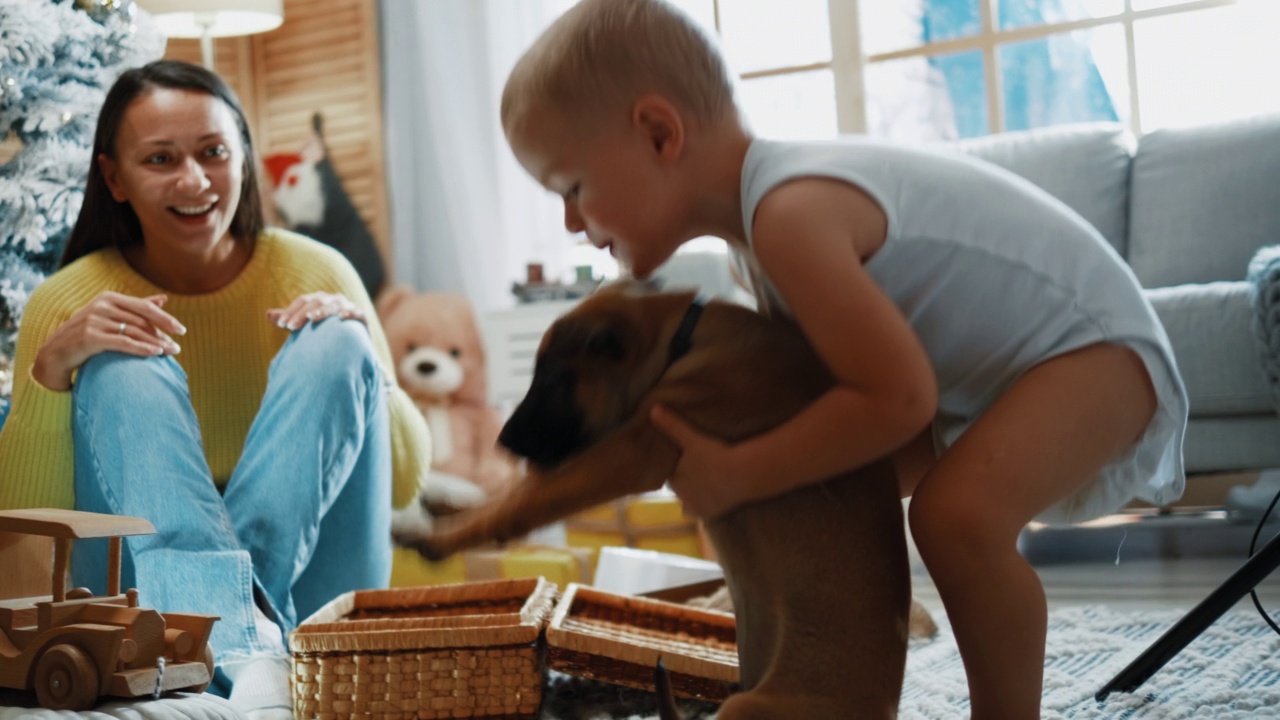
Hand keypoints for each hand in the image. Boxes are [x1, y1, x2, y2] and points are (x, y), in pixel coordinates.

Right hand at [32, 292, 183, 390]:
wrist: (56, 351)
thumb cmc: (88, 332)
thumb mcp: (110, 315)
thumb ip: (136, 307)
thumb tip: (164, 299)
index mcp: (109, 297)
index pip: (145, 307)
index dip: (166, 318)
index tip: (182, 330)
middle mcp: (102, 305)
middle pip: (142, 320)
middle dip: (163, 335)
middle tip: (178, 348)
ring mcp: (95, 320)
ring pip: (135, 332)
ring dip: (156, 344)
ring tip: (171, 353)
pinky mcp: (90, 337)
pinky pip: (123, 342)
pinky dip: (142, 348)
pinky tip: (155, 354)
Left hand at [267, 291, 364, 329]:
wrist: (350, 344)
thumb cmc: (324, 332)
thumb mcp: (305, 325)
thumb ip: (289, 319)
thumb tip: (268, 314)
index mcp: (318, 300)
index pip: (302, 301)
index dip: (292, 311)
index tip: (282, 325)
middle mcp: (332, 300)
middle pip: (316, 301)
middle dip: (303, 313)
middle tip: (291, 327)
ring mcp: (348, 306)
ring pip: (335, 305)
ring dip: (323, 311)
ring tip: (312, 318)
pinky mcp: (362, 316)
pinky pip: (358, 312)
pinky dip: (351, 313)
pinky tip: (342, 318)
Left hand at [649, 404, 748, 519]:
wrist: (742, 475)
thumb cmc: (715, 454)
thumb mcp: (692, 437)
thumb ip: (672, 425)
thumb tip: (652, 408)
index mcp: (674, 479)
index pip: (670, 473)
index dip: (677, 466)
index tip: (685, 458)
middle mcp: (682, 496)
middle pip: (679, 488)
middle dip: (685, 480)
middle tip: (697, 469)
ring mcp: (696, 506)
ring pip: (687, 502)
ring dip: (693, 494)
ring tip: (704, 483)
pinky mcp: (710, 514)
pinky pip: (700, 514)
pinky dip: (703, 507)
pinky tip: (707, 500)